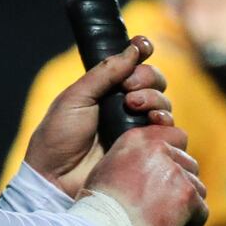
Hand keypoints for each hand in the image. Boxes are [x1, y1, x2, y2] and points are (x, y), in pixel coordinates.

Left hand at [24, 37, 172, 197]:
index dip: (142, 52)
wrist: (55, 179)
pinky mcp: (147, 153)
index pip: (133, 66)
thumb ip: (104, 73)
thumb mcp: (75, 98)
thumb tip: (132, 49)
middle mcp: (126, 108)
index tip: (144, 46)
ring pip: (165, 105)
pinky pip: (170, 134)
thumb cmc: (58, 137)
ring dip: (155, 99)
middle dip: (147, 78)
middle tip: (128, 88)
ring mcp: (138, 131)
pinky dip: (166, 122)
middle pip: (155, 82)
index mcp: (106, 91)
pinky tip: (154, 121)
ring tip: (134, 106)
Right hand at [81, 121, 207, 225]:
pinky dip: (193, 221)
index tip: (170, 168)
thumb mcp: (108, 167)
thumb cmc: (100, 205)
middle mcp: (158, 149)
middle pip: (188, 163)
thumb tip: (148, 166)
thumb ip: (133, 157)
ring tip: (168, 217)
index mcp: (137, 139)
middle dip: (181, 181)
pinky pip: (202, 209)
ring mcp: (175, 171)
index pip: (175, 135)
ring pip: (197, 186)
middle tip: (164, 200)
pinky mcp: (187, 195)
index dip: (175, 154)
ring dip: (187, 202)